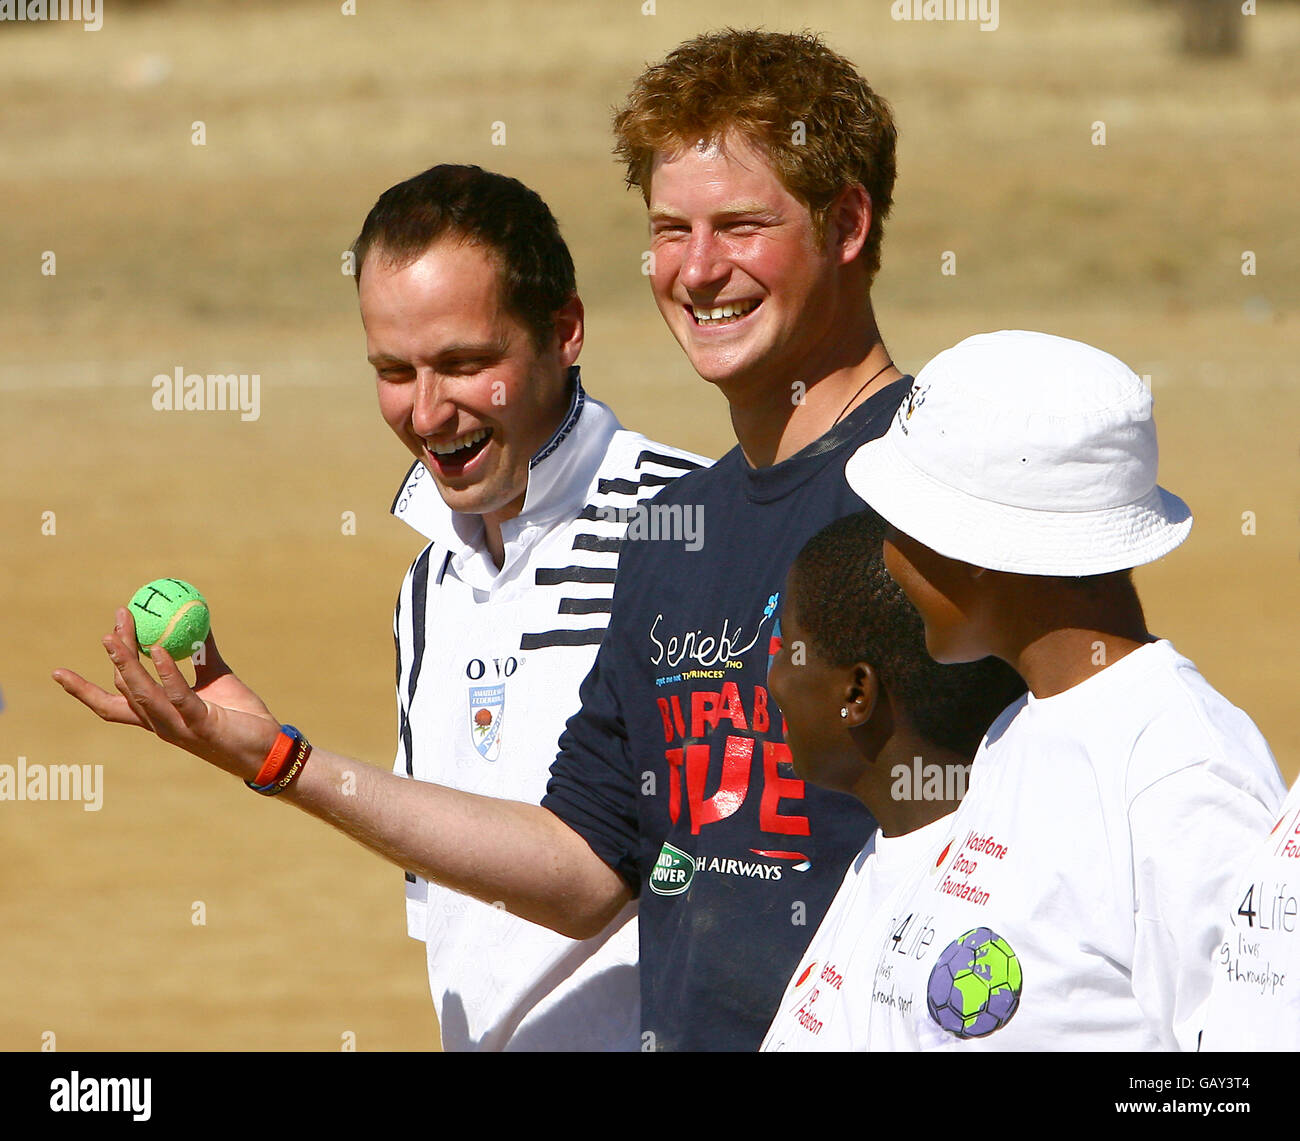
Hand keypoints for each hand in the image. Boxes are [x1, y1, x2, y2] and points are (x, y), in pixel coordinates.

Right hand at [53, 608, 280, 779]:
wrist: (270, 749)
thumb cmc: (242, 718)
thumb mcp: (218, 679)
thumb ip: (204, 653)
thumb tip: (197, 618)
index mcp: (159, 714)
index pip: (116, 698)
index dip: (101, 672)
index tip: (101, 637)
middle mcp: (161, 722)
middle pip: (125, 688)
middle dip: (115, 657)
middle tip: (113, 624)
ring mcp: (178, 726)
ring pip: (142, 693)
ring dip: (125, 664)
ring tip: (113, 635)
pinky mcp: (200, 726)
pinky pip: (179, 696)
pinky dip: (167, 673)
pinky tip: (158, 651)